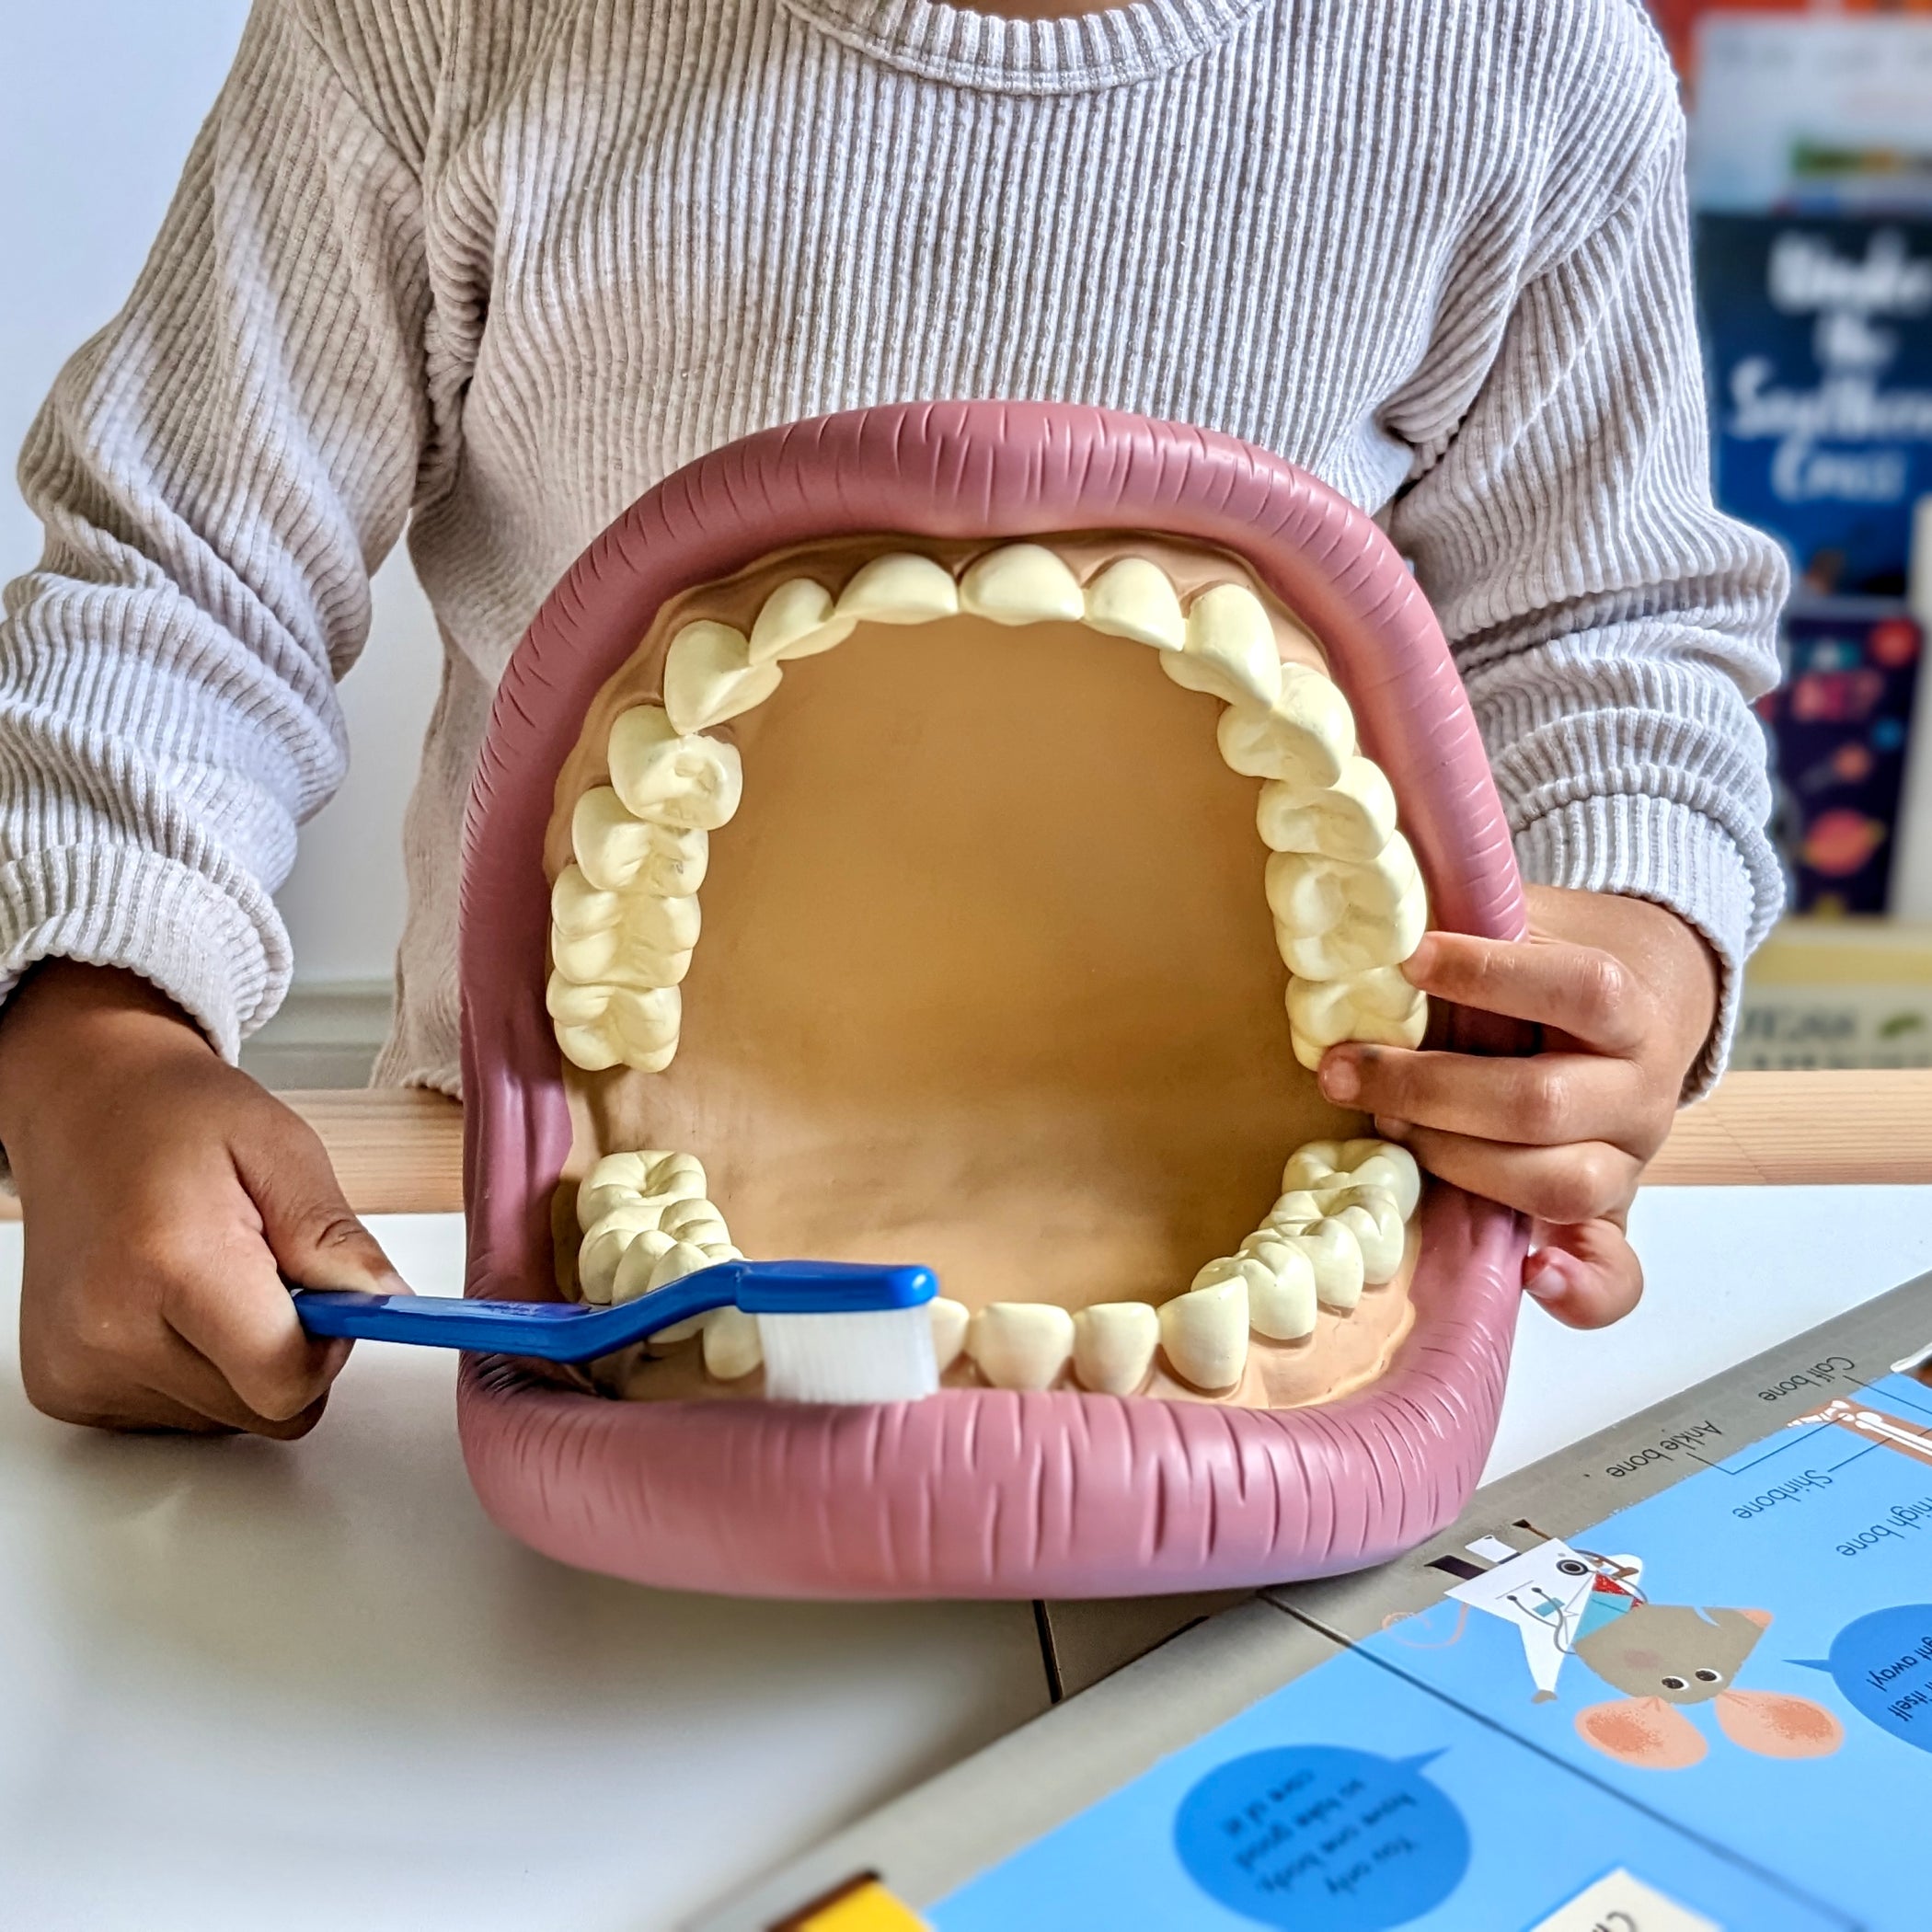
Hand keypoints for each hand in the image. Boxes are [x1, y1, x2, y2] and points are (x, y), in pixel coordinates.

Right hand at [0, 962, 402, 1434]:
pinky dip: (196, 1370)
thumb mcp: (283, 1150)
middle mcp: (109, 1330)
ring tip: (213, 1279)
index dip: (328, 1348)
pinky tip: (174, 1305)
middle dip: (289, 1353)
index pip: (283, 1379)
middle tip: (272, 1276)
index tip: (331, 1301)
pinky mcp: (66, 1388)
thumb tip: (389, 1304)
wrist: (83, 1110)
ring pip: (224, 1419)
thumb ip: (336, 1238)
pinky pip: (177, 1416)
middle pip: (261, 1410)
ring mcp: (79, 1367)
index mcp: (171, 1264)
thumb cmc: (178, 1118)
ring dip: (241, 1362)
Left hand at [1314, 886, 1718, 1329]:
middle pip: (1541, 1103)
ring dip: (1455, 1162)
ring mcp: (1629, 1161)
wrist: (1634, 1006)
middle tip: (1343, 1069)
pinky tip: (1530, 1274)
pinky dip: (1580, 1290)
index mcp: (1628, 1008)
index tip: (1409, 958)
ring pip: (1556, 1184)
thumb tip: (1374, 904)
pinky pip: (1617, 1274)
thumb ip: (1471, 919)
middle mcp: (1641, 1091)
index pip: (1580, 990)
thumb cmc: (1545, 967)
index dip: (1492, 975)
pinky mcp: (1612, 1218)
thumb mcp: (1524, 925)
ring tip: (1385, 1126)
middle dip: (1429, 1088)